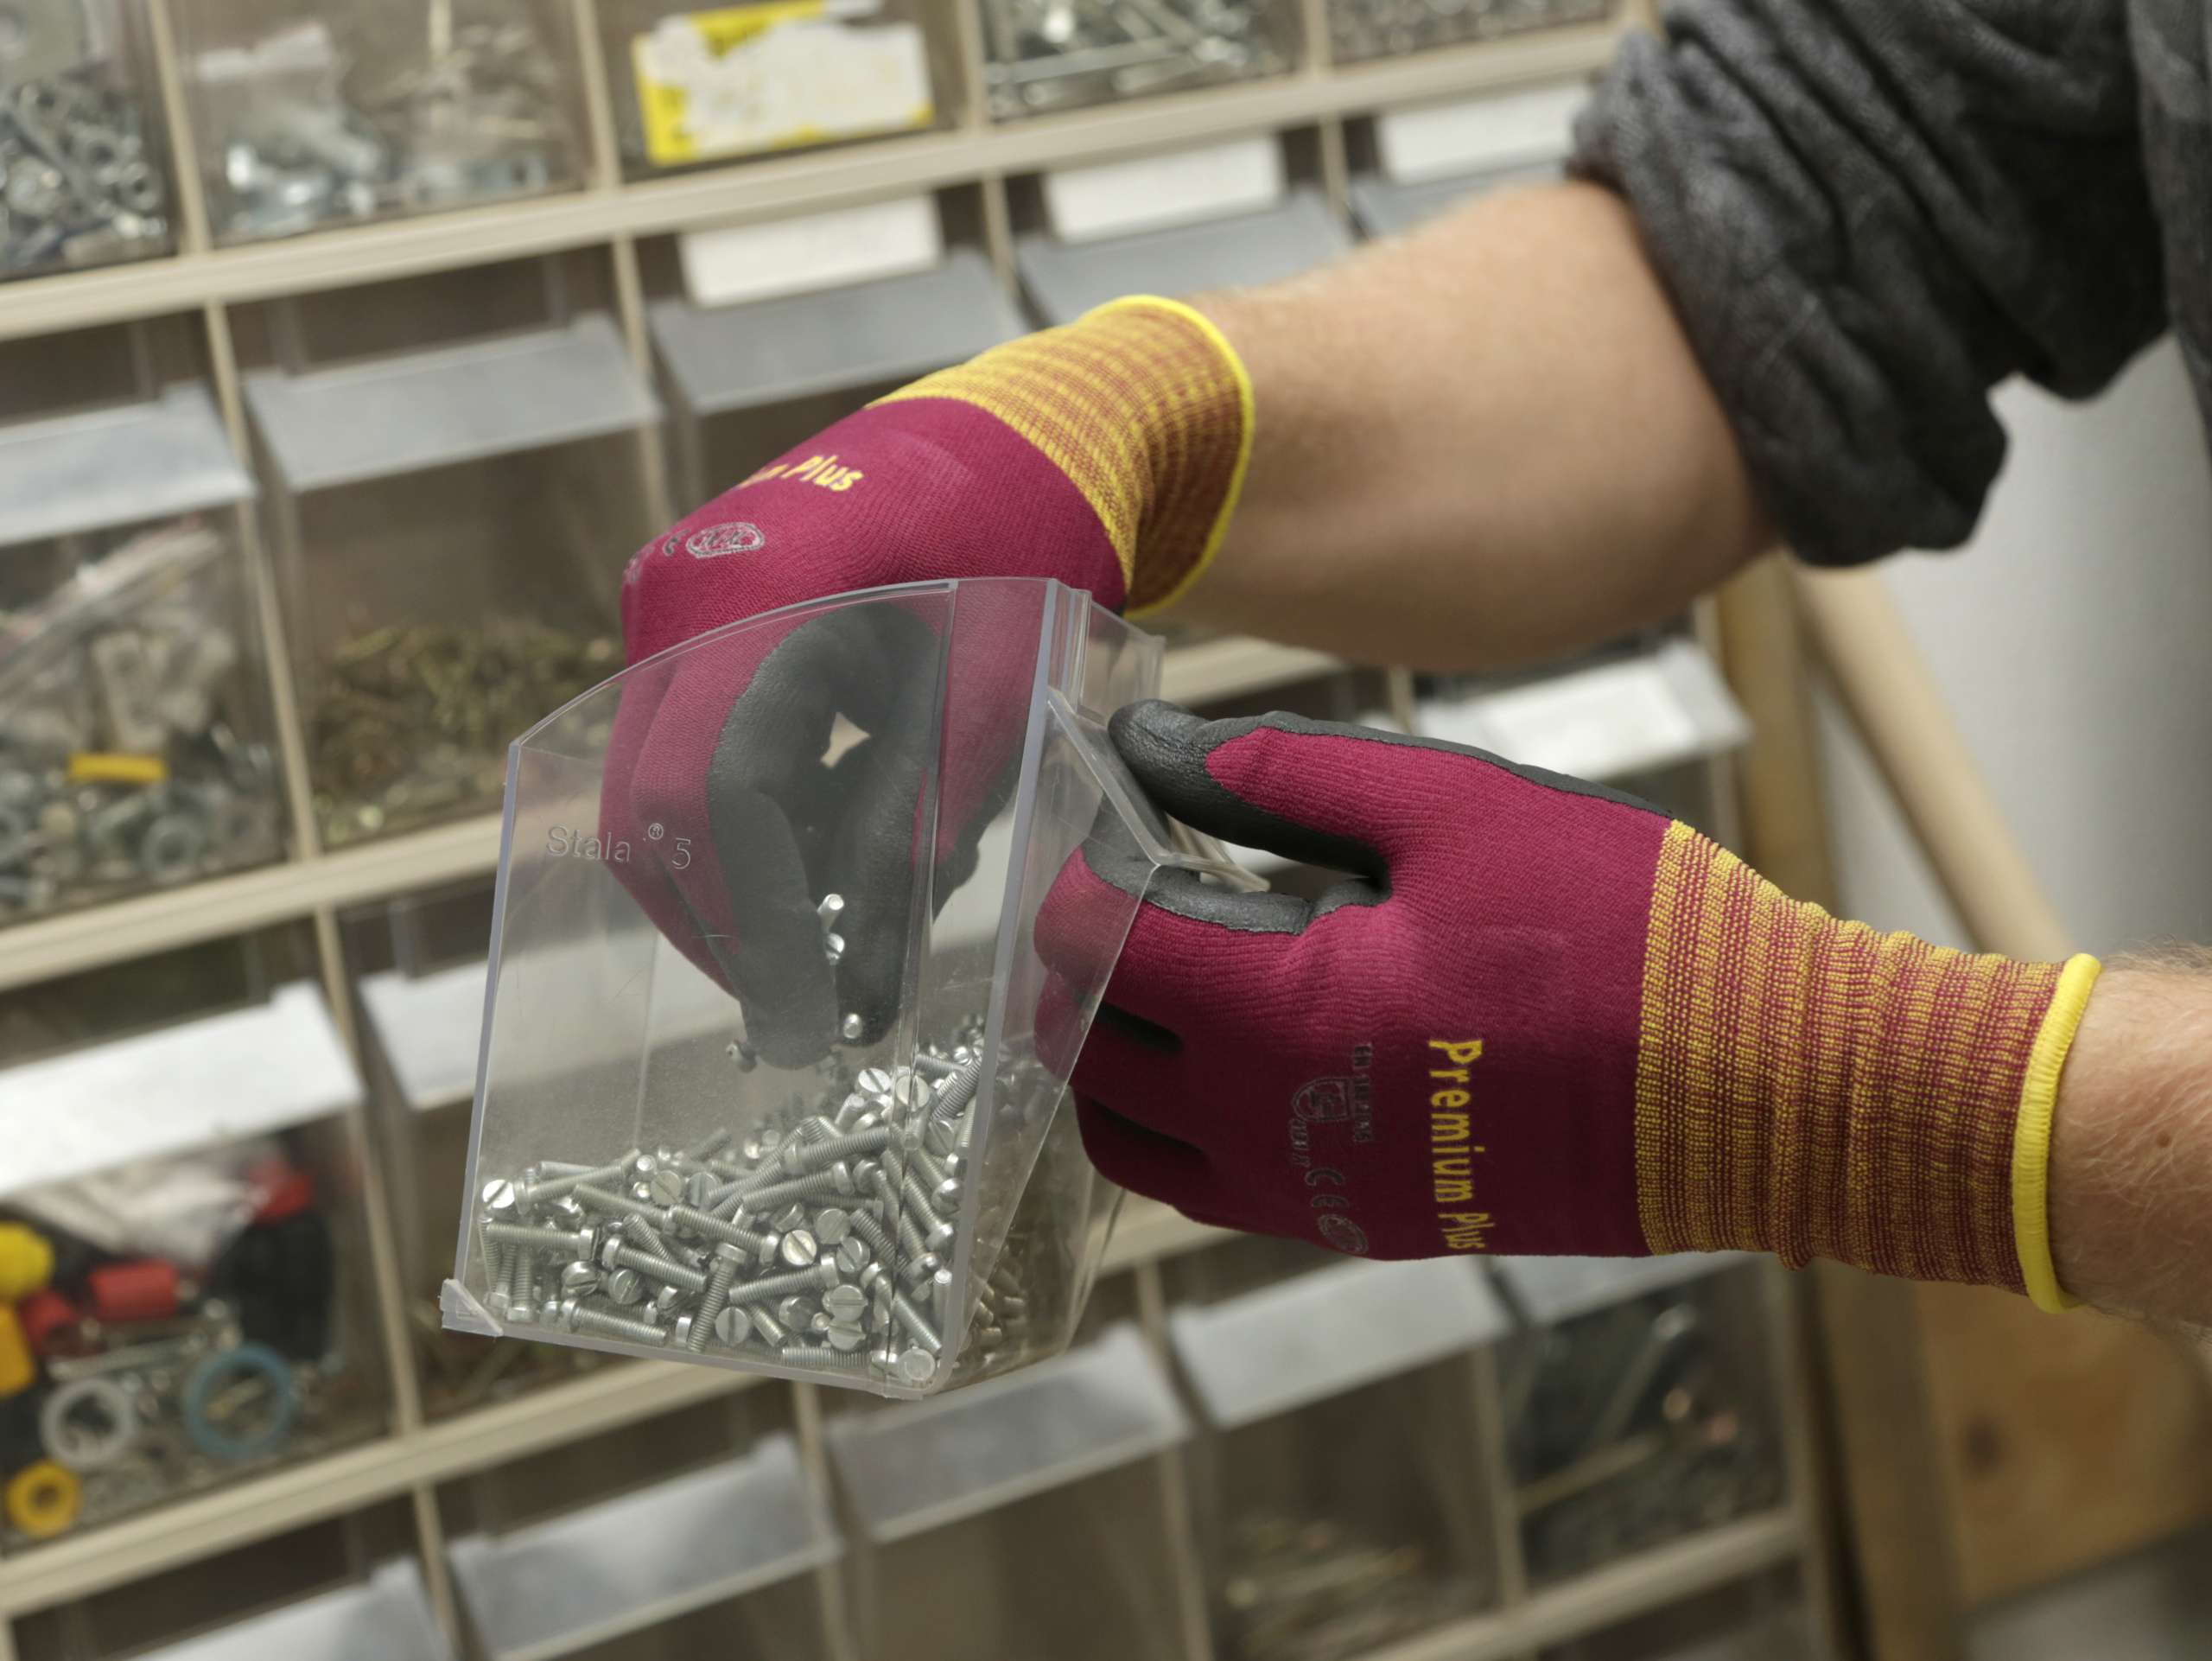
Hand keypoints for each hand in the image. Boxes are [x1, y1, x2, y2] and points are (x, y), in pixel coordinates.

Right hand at [598, 300, 1249, 1068]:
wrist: (1021, 433)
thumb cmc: (1025, 546)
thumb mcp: (997, 694)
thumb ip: (924, 826)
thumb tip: (865, 968)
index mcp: (754, 595)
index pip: (700, 797)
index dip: (745, 919)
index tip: (803, 1009)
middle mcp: (681, 590)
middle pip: (645, 803)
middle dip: (719, 919)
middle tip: (797, 1004)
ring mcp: (673, 594)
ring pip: (656, 778)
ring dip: (736, 869)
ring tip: (840, 918)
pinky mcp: (690, 611)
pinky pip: (684, 737)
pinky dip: (747, 808)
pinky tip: (841, 829)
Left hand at [1044, 702, 2098, 1302]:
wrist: (1766, 1092)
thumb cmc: (1623, 933)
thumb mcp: (1449, 809)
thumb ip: (1279, 777)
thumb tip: (1152, 747)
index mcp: (1279, 1010)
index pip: (1092, 947)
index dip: (1077, 872)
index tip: (1113, 820)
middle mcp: (1270, 1127)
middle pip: (1088, 1058)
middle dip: (1081, 967)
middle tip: (1136, 887)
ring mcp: (1316, 1197)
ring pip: (1137, 1146)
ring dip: (1124, 1059)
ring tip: (1185, 970)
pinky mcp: (1365, 1228)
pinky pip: (1219, 1189)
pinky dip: (1192, 1122)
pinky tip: (1258, 1043)